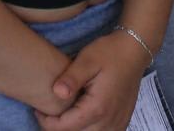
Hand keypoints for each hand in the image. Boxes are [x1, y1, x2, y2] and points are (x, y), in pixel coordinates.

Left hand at [36, 29, 150, 130]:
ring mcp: (117, 124)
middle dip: (59, 126)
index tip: (38, 109)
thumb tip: (56, 93)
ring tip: (65, 113)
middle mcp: (108, 122)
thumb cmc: (110, 52)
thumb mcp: (87, 59)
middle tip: (50, 110)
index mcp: (97, 108)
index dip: (46, 121)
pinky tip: (82, 116)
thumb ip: (71, 78)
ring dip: (74, 129)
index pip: (64, 127)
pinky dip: (88, 129)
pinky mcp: (121, 123)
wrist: (134, 51)